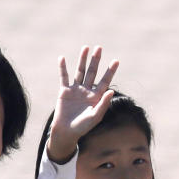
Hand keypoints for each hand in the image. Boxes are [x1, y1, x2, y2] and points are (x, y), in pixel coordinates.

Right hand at [46, 46, 118, 163]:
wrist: (66, 131)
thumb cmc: (83, 127)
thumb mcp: (95, 117)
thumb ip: (103, 104)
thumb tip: (112, 91)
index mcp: (96, 96)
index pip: (105, 80)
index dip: (110, 71)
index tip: (116, 61)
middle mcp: (87, 90)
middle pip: (92, 72)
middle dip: (96, 60)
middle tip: (99, 48)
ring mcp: (76, 90)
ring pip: (80, 71)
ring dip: (82, 60)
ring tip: (85, 48)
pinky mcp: (64, 91)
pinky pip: (64, 77)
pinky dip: (62, 68)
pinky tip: (62, 58)